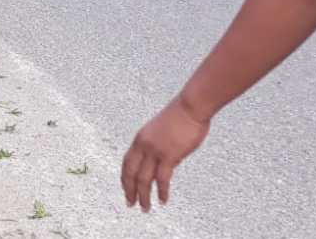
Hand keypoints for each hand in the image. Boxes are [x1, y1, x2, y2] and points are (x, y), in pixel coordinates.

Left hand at [122, 97, 210, 211]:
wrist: (190, 107)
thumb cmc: (180, 116)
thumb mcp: (160, 131)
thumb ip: (157, 145)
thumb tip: (163, 160)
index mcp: (140, 138)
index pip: (126, 162)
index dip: (124, 177)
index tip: (125, 188)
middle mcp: (143, 145)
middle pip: (130, 173)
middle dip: (129, 190)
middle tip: (130, 203)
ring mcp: (155, 151)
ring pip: (144, 179)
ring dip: (144, 195)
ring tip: (145, 207)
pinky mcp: (169, 155)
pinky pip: (162, 178)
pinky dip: (162, 191)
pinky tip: (163, 200)